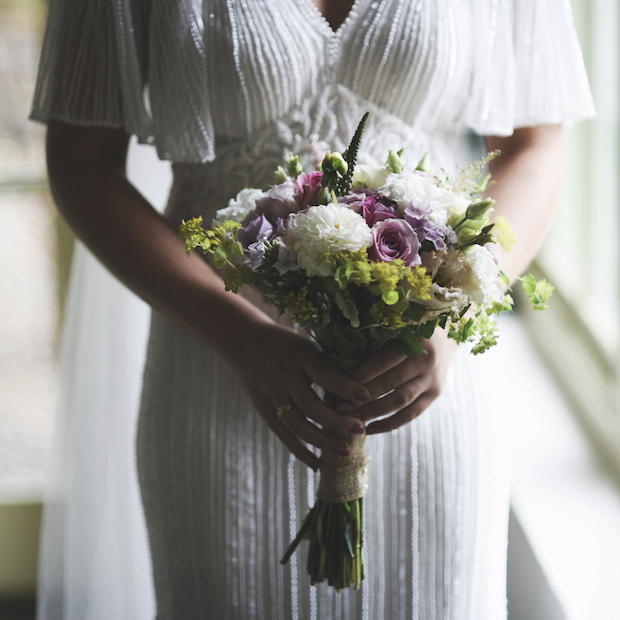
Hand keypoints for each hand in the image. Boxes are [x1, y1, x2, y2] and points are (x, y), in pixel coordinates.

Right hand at [224, 321, 371, 469]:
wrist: (246, 341)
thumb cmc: (289, 344)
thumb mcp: (310, 346)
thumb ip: (333, 365)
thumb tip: (366, 385)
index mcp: (301, 356)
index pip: (325, 373)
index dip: (345, 386)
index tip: (367, 397)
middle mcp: (285, 376)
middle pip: (310, 405)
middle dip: (336, 421)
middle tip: (360, 430)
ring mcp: (272, 395)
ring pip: (297, 425)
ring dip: (322, 441)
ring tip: (345, 452)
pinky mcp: (264, 409)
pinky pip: (283, 435)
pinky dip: (301, 451)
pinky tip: (318, 464)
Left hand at [335, 330, 458, 433]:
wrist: (446, 338)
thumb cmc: (407, 331)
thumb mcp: (395, 328)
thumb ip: (373, 341)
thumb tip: (337, 364)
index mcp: (412, 338)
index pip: (381, 361)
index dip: (358, 376)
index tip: (334, 387)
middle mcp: (425, 358)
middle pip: (389, 382)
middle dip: (361, 398)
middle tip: (338, 409)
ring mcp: (432, 377)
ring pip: (400, 400)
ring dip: (374, 412)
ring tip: (351, 421)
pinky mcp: (436, 393)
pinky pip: (412, 413)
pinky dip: (391, 423)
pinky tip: (370, 429)